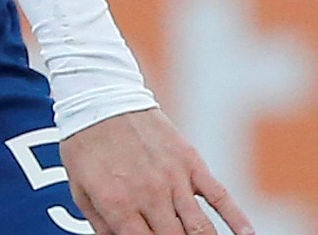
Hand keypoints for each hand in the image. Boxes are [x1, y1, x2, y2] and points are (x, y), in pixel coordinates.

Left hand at [61, 109, 252, 234]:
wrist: (99, 96)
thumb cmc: (85, 143)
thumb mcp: (80, 189)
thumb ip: (101, 225)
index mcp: (118, 205)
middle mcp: (149, 194)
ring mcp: (173, 178)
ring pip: (200, 228)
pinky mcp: (190, 161)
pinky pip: (219, 195)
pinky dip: (237, 218)